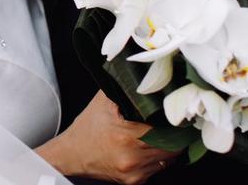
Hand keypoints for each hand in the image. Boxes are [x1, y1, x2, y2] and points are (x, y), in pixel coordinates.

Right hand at [36, 91, 177, 183]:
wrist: (70, 154)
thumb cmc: (87, 128)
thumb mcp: (104, 101)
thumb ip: (125, 87)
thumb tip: (147, 75)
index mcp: (127, 136)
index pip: (168, 130)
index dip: (175, 122)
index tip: (177, 115)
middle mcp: (132, 157)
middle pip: (172, 146)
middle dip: (175, 134)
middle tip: (175, 123)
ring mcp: (134, 173)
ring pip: (168, 159)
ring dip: (169, 147)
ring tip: (161, 134)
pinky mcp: (134, 181)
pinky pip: (158, 168)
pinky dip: (157, 158)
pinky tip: (148, 147)